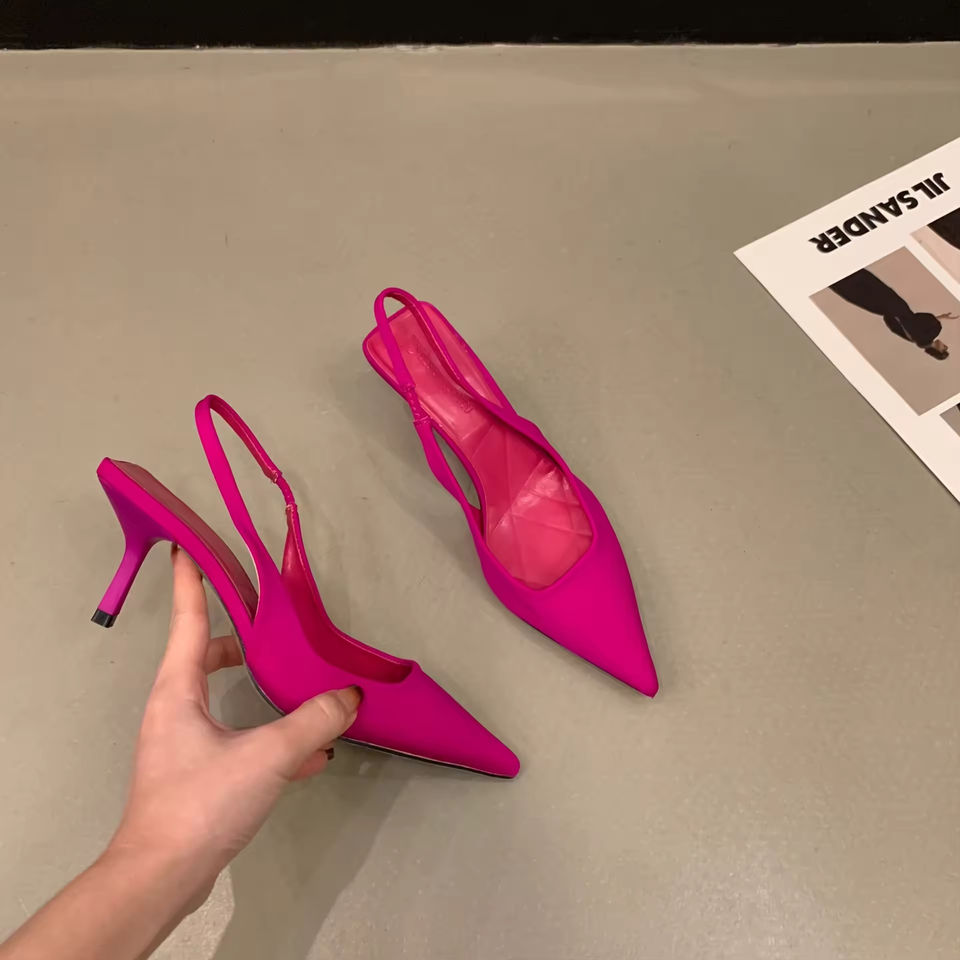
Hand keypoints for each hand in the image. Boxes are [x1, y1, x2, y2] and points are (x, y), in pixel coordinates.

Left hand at [107, 545, 360, 907]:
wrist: (163, 876)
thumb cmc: (201, 803)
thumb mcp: (266, 756)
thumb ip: (313, 722)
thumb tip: (351, 697)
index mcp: (178, 690)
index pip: (188, 620)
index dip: (190, 581)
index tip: (190, 547)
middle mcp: (175, 709)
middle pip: (206, 657)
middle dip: (241, 639)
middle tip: (274, 626)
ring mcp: (184, 743)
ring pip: (225, 700)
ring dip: (263, 692)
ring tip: (306, 691)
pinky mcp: (198, 775)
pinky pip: (239, 740)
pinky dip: (271, 738)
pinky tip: (311, 754)